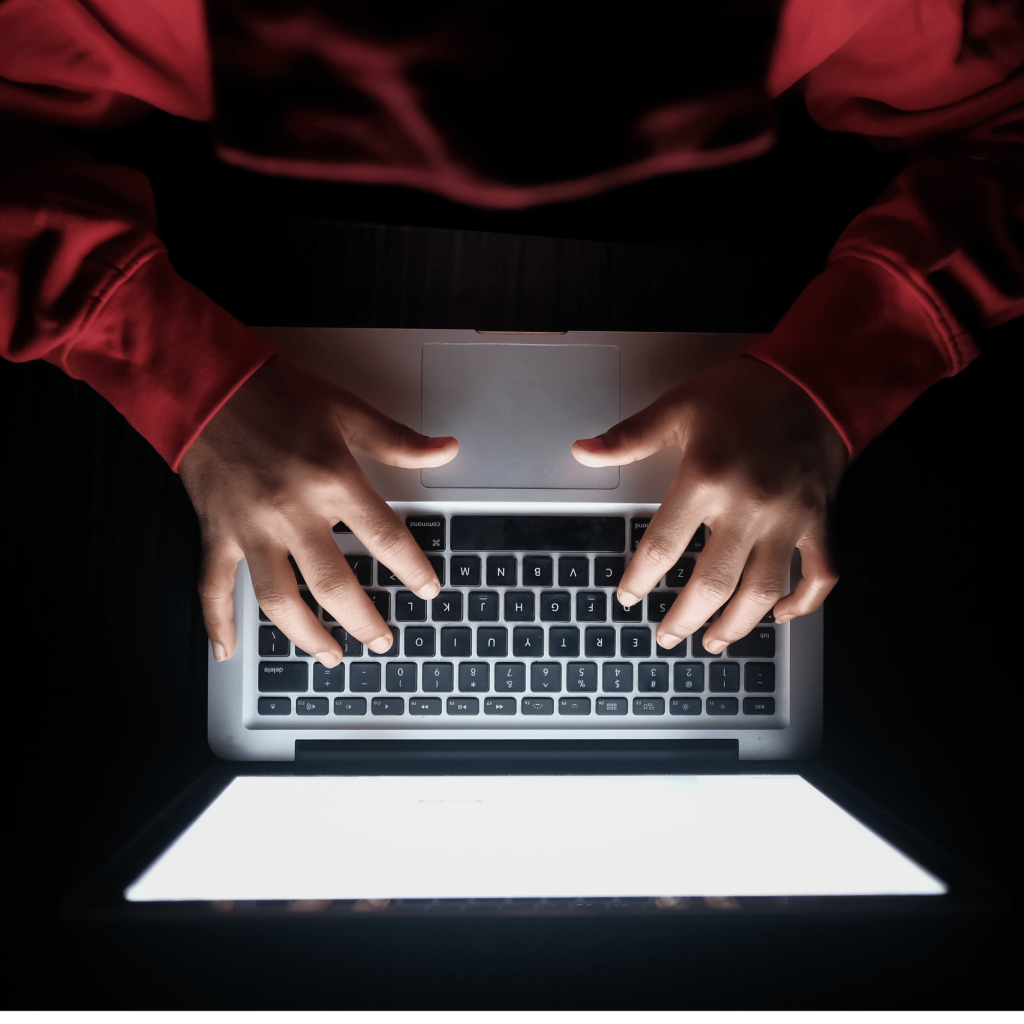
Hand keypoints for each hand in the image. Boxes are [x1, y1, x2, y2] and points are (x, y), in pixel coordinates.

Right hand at [179, 356, 457, 665]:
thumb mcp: (346, 410)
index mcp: (332, 480)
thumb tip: (446, 450)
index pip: (385, 539)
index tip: (428, 590)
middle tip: (383, 641)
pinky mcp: (217, 533)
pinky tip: (229, 651)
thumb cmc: (276, 394)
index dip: (413, 570)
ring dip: (308, 636)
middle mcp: (292, 512)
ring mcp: (251, 528)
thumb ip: (398, 440)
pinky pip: (213, 588)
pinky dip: (218, 622)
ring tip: (331, 657)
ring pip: (280, 600)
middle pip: (335, 585)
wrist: (206, 383)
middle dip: (364, 621)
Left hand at [572, 357, 846, 653]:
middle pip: (712, 583)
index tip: (628, 597)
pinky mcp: (820, 522)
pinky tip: (780, 616)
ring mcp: (788, 520)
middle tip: (666, 636)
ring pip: (763, 591)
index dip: (640, 579)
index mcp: (706, 479)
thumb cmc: (744, 394)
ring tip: (713, 642)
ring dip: (736, 626)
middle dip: (684, 619)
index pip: (663, 546)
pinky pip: (819, 575)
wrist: (814, 380)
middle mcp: (748, 507)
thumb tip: (582, 451)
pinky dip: (803, 604)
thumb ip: (628, 438)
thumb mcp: (678, 408)